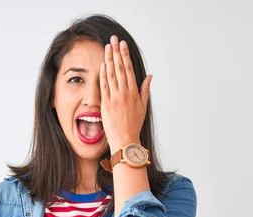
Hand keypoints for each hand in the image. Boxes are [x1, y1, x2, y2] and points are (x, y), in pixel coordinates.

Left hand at [99, 35, 152, 152]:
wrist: (125, 141)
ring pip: (112, 75)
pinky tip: (102, 64)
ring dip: (109, 59)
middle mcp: (125, 94)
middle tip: (113, 39)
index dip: (125, 56)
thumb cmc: (134, 126)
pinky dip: (103, 75)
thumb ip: (145, 90)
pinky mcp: (106, 105)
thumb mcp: (143, 107)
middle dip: (116, 52)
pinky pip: (104, 87)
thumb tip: (150, 76)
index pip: (129, 69)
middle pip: (120, 69)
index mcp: (134, 93)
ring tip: (107, 47)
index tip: (122, 45)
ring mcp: (115, 99)